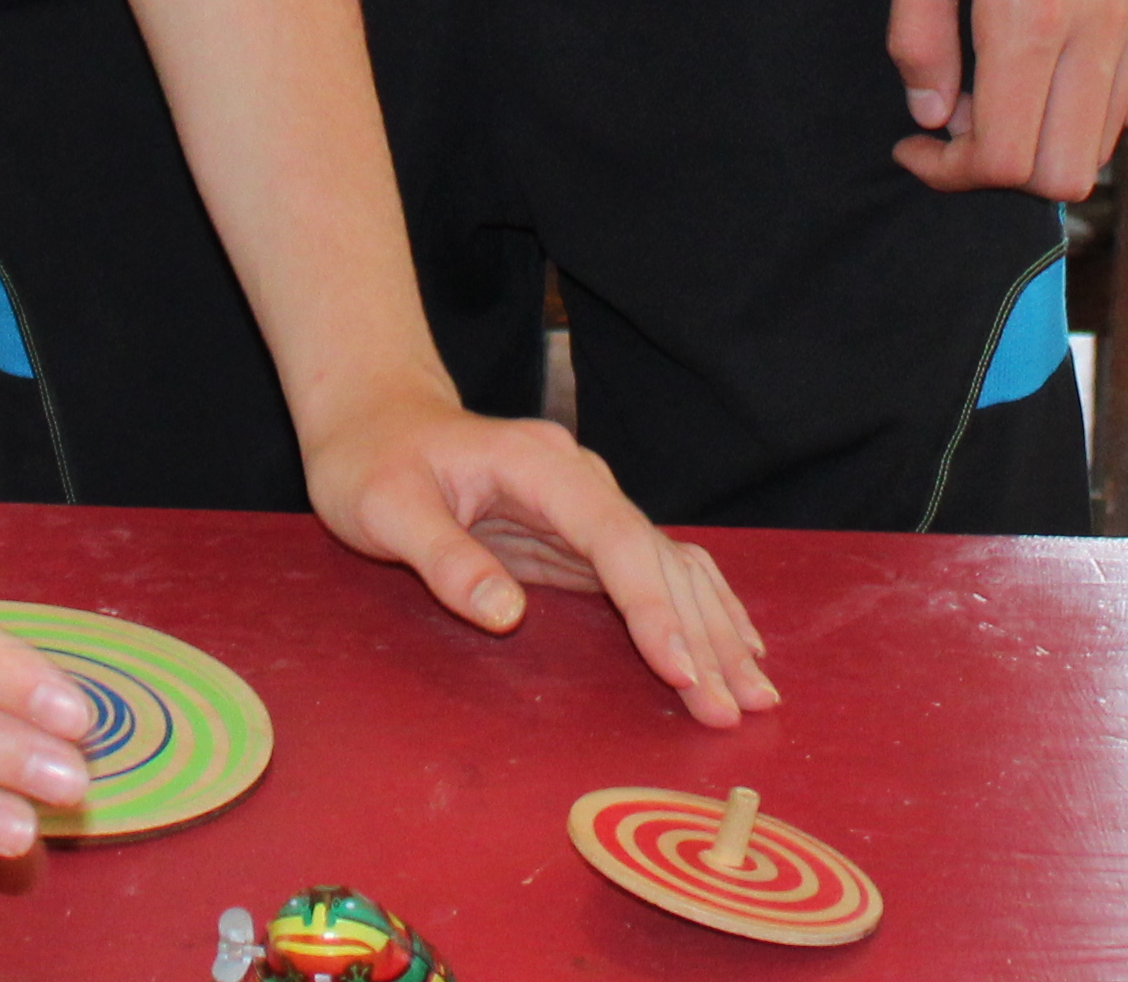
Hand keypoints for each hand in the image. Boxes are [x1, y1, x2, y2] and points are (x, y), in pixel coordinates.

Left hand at [296, 383, 776, 726]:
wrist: (375, 415)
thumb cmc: (371, 462)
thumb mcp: (383, 509)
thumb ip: (443, 557)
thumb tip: (507, 614)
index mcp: (541, 466)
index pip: (615, 538)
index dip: (652, 605)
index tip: (681, 668)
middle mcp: (580, 481)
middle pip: (657, 557)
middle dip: (701, 635)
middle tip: (733, 710)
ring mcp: (586, 506)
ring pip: (669, 566)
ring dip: (714, 630)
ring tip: (756, 694)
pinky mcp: (581, 535)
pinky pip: (654, 572)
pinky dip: (697, 611)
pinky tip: (734, 647)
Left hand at [885, 0, 1127, 195]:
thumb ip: (921, 28)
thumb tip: (930, 113)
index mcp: (1033, 14)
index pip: (1007, 161)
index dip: (952, 173)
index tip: (916, 143)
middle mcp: (1103, 30)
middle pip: (1063, 173)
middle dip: (1000, 166)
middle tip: (956, 115)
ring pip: (1105, 140)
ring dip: (1047, 134)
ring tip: (999, 79)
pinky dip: (1093, 103)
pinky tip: (1052, 53)